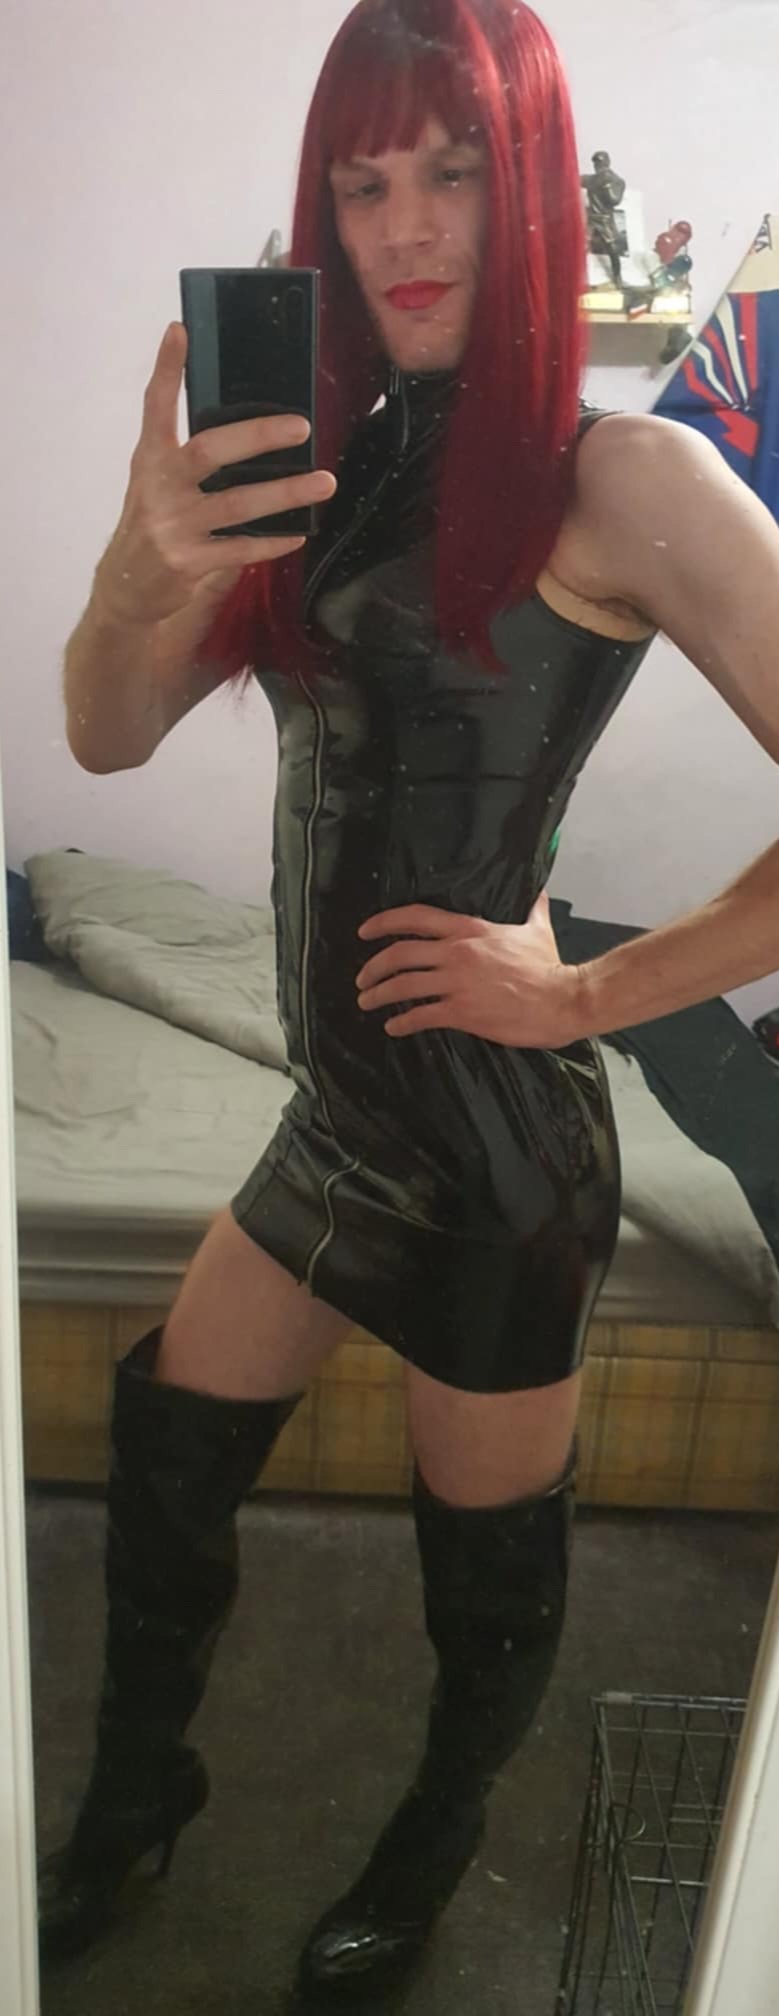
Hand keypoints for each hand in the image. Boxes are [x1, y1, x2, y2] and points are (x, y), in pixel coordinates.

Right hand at [94, 322, 335, 625]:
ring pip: (237, 504)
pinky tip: (298, 533)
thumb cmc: (154, 524)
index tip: (180, 330)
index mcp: (149, 460)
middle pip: (209, 451)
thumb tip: (247, 429)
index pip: (156, 406)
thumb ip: (186, 454)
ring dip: (285, 493)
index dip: (168, 369)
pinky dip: (272, 541)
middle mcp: (159, 487)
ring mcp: (173, 526)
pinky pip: (240, 549)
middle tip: (301, 426)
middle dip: (257, 436)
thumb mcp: (154, 482)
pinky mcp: (189, 562)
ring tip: (323, 482)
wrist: (126, 589)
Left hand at [355, 892, 583, 1046]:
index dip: (383, 922)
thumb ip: (532, 908)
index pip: (415, 918)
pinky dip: (402, 1023)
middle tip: (362, 979)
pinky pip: (421, 1016)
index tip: (364, 932)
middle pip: (399, 954)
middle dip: (372, 967)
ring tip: (367, 1002)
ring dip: (378, 995)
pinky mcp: (463, 1012)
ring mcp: (457, 983)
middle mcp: (457, 953)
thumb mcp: (537, 929)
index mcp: (469, 929)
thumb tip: (540, 892)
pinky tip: (394, 1028)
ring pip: (403, 986)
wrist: (563, 999)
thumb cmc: (549, 967)